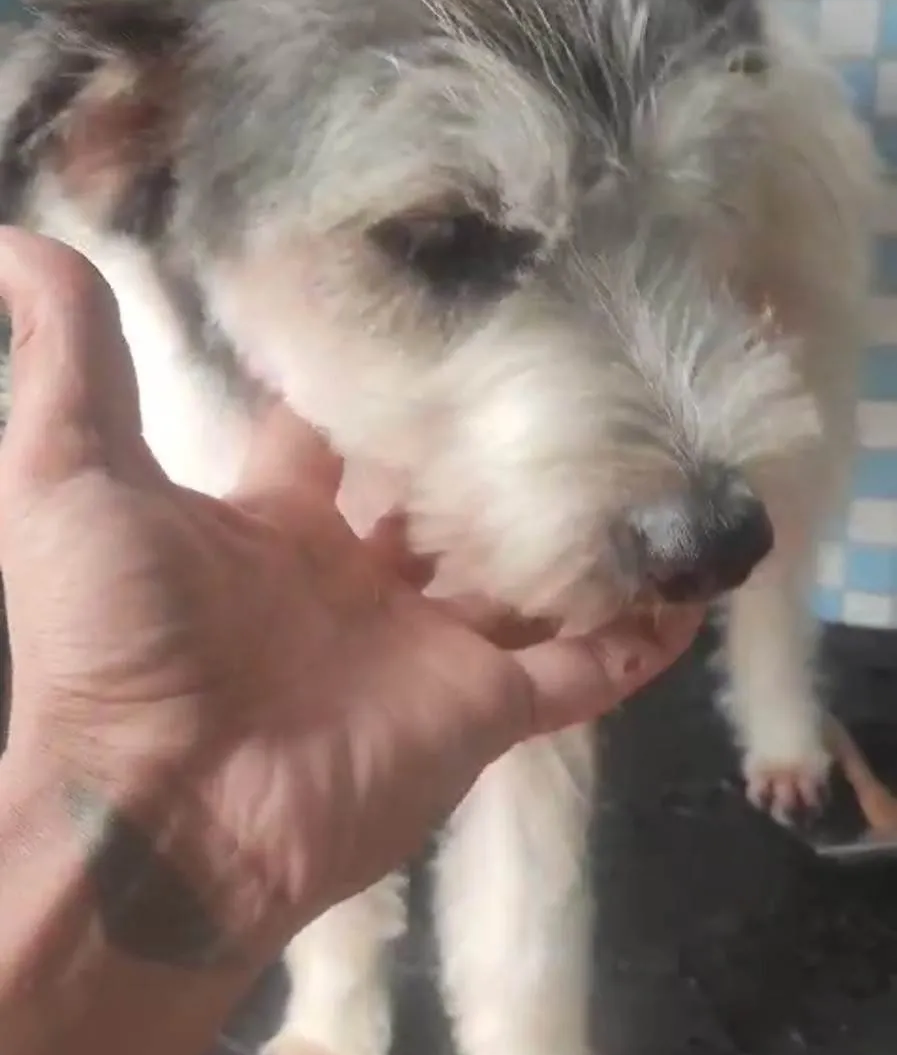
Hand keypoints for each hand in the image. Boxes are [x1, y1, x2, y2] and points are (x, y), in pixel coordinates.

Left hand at [0, 229, 703, 959]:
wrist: (157, 817)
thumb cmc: (112, 641)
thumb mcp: (68, 478)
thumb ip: (66, 359)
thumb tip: (16, 236)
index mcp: (269, 526)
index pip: (338, 431)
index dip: (380, 371)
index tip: (446, 295)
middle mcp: (356, 582)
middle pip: (445, 495)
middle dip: (498, 439)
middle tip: (577, 354)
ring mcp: (428, 649)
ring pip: (528, 573)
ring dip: (583, 526)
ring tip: (657, 447)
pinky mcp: (483, 712)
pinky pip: (583, 670)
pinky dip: (637, 637)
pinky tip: (692, 581)